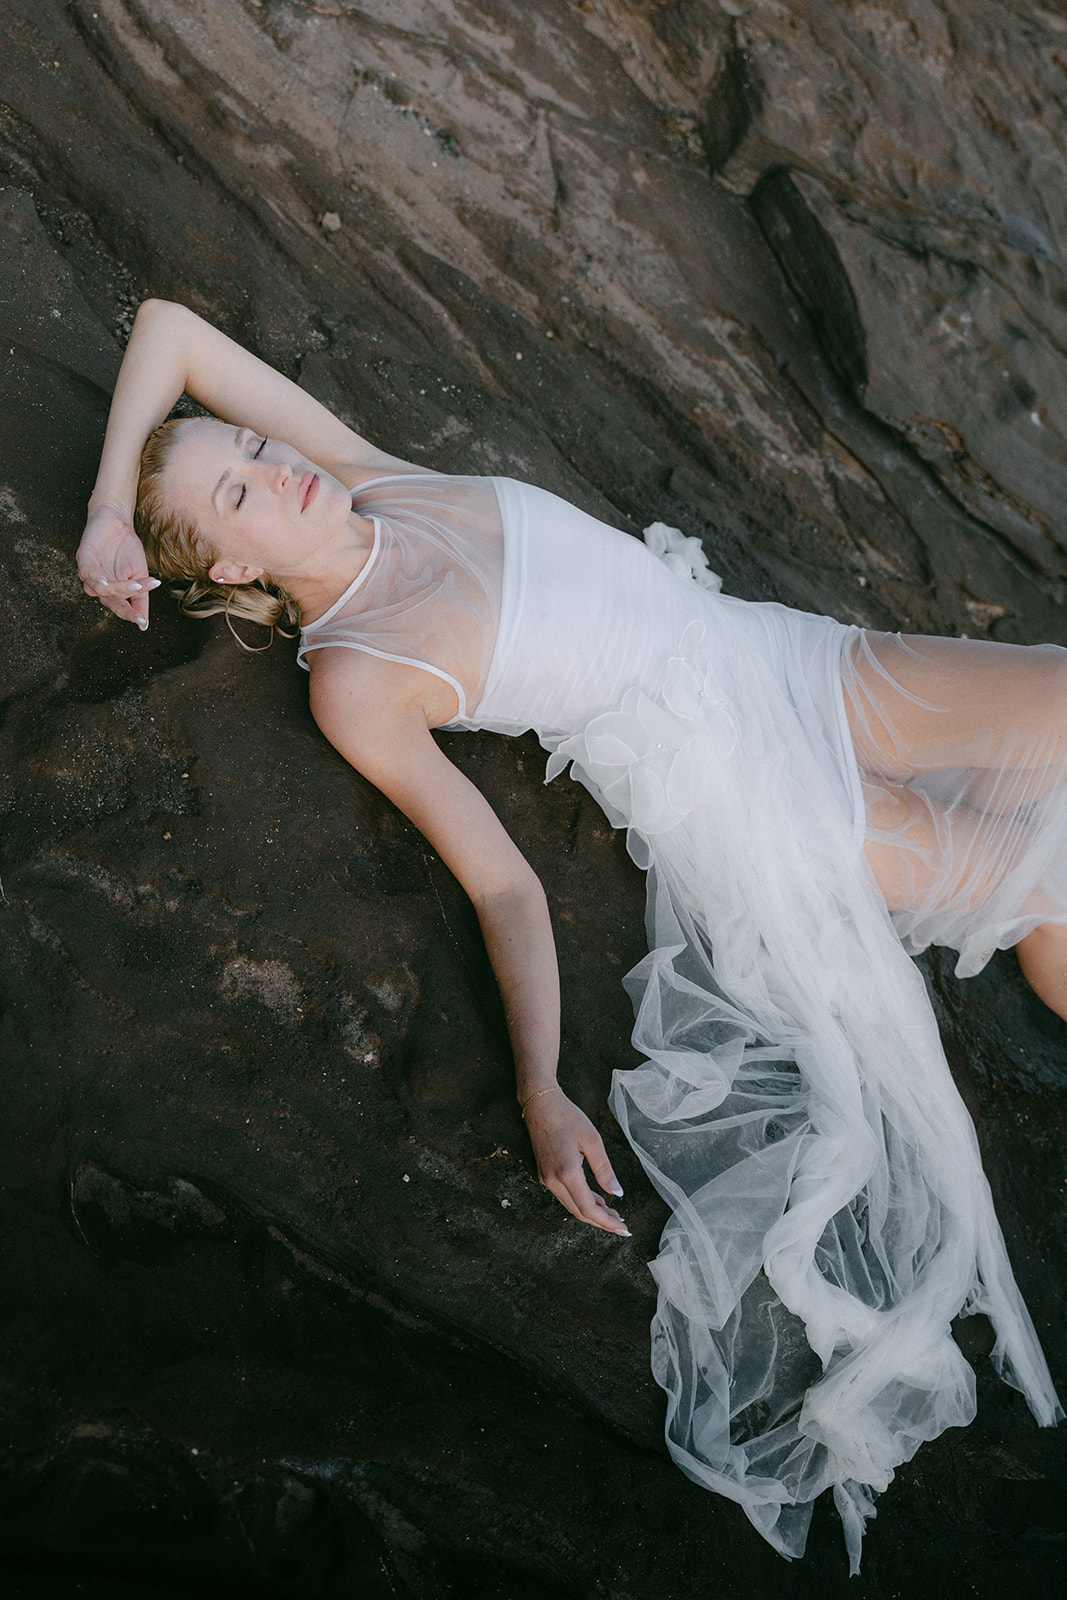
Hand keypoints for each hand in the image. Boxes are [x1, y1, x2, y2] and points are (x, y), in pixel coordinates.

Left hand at [77, 503, 159, 628]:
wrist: (117, 521)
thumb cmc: (127, 548)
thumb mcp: (140, 574)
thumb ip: (141, 597)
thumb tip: (144, 624)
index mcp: (112, 591)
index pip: (120, 607)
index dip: (131, 615)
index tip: (142, 623)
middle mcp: (98, 586)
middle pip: (110, 599)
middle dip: (125, 602)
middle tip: (141, 600)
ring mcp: (89, 573)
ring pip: (100, 589)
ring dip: (117, 589)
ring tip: (134, 585)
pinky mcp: (83, 559)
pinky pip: (87, 573)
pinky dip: (95, 578)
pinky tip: (105, 580)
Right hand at [523, 1089, 629, 1235]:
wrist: (540, 1104)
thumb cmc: (567, 1117)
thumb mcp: (592, 1140)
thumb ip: (604, 1170)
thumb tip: (617, 1193)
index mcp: (567, 1173)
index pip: (588, 1209)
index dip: (606, 1222)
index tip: (623, 1229)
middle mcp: (553, 1181)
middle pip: (580, 1212)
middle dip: (602, 1222)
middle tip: (622, 1226)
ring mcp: (546, 1179)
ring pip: (572, 1206)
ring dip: (592, 1213)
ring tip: (613, 1214)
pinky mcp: (545, 1174)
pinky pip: (565, 1196)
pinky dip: (582, 1201)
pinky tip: (597, 1200)